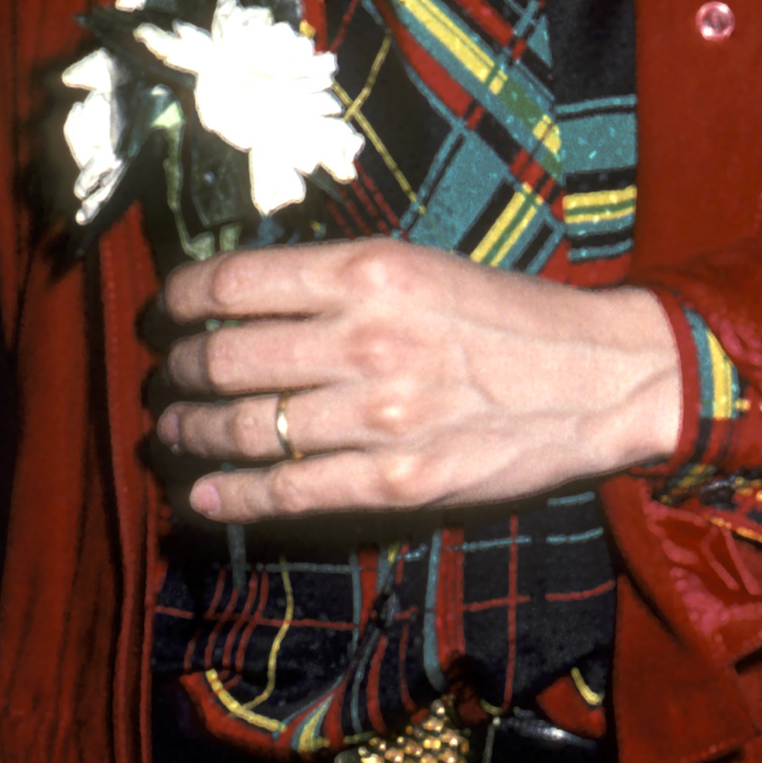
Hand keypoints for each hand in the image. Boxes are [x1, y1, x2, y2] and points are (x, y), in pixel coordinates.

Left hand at [156, 240, 679, 524]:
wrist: (597, 377)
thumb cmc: (506, 316)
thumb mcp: (419, 266)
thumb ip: (336, 282)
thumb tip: (242, 299)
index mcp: (368, 273)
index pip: (233, 282)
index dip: (179, 300)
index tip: (165, 313)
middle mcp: (365, 340)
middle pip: (224, 357)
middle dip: (177, 372)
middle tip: (166, 378)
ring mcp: (378, 416)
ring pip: (242, 428)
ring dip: (188, 434)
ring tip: (171, 433)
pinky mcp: (396, 482)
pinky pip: (286, 493)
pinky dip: (230, 496)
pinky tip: (201, 495)